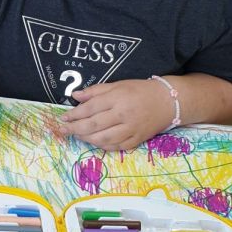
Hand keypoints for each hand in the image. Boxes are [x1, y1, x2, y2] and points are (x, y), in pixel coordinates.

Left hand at [58, 79, 173, 149]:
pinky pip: (115, 146)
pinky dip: (102, 145)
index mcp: (118, 98)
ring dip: (86, 139)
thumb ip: (95, 91)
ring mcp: (131, 129)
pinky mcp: (136, 140)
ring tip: (77, 135)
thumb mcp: (118, 84)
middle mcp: (123, 114)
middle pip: (94, 125)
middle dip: (75, 129)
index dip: (74, 114)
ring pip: (103, 139)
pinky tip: (94, 141)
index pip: (90, 108)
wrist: (167, 101)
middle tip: (63, 130)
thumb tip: (75, 96)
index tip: (63, 118)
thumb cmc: (140, 90)